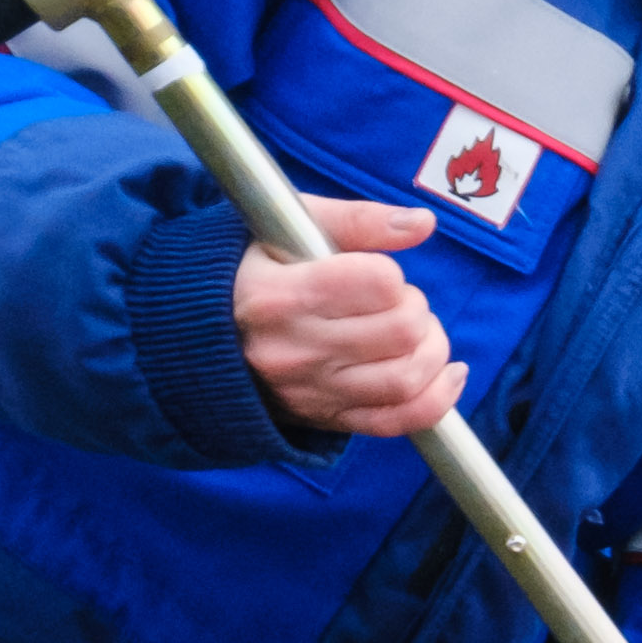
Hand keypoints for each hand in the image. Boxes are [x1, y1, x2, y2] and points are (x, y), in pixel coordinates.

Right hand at [237, 198, 460, 438]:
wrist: (192, 338)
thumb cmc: (247, 271)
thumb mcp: (287, 228)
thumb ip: (357, 220)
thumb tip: (423, 224)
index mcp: (280, 296)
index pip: (378, 283)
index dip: (391, 273)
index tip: (374, 273)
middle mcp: (294, 350)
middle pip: (402, 331)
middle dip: (415, 308)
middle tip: (396, 301)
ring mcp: (311, 392)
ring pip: (407, 378)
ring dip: (432, 349)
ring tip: (416, 331)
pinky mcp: (326, 419)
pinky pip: (398, 421)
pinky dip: (437, 400)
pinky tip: (449, 373)